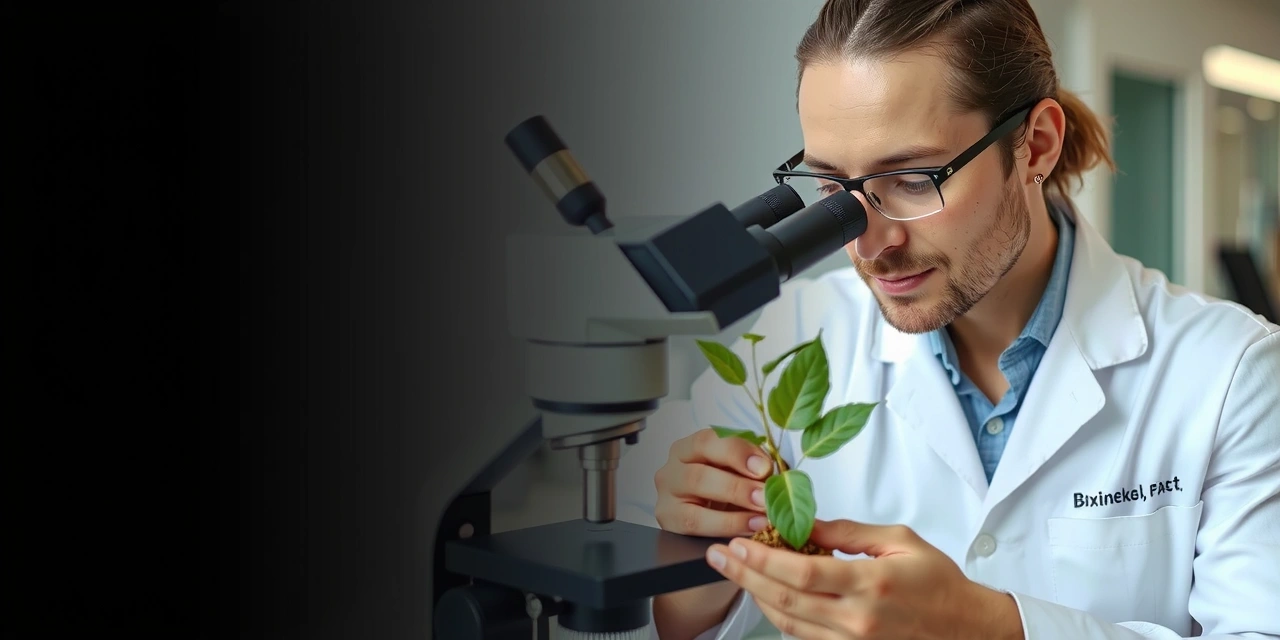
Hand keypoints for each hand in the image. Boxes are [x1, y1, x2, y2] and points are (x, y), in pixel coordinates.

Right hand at [654, 427, 773, 537]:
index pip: (708, 441)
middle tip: (764, 496)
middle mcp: (673, 468)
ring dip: (733, 507)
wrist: (703, 514)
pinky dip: (728, 526)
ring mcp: (666, 495)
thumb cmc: (722, 487)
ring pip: (695, 501)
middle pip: (699, 474)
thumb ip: (750, 467)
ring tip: (763, 515)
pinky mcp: (669, 520)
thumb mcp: (735, 471)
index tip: (764, 467)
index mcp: (689, 447)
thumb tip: (772, 475)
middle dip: (737, 486)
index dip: (737, 452)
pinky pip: (696, 524)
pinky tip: (752, 527)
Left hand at [705, 519, 1023, 638]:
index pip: (802, 573)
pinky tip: (765, 594)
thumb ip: (847, 533)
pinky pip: (803, 637)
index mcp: (871, 584)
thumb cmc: (938, 583)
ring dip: (755, 596)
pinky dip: (779, 616)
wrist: (967, 629)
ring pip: (787, 623)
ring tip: (736, 571)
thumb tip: (805, 522)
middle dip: (745, 576)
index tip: (737, 543)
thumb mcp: (899, 540)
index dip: (762, 559)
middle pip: (784, 600)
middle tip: (719, 556)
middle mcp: (857, 620)